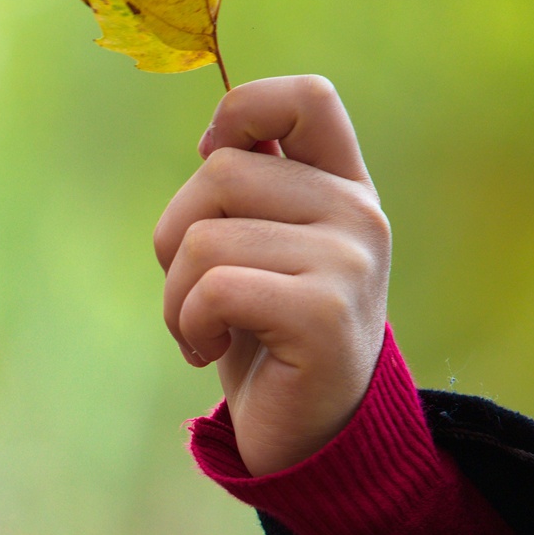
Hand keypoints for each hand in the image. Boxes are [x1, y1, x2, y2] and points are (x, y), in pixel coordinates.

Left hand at [153, 76, 390, 475]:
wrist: (309, 435)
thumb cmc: (267, 333)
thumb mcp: (260, 248)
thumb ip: (251, 189)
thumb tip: (213, 134)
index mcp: (344, 187)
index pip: (305, 99)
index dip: (242, 112)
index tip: (208, 165)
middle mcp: (358, 215)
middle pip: (217, 171)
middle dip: (174, 235)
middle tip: (193, 291)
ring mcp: (348, 263)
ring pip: (204, 239)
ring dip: (176, 296)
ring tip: (204, 329)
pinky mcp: (324, 316)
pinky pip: (213, 289)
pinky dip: (188, 325)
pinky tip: (208, 351)